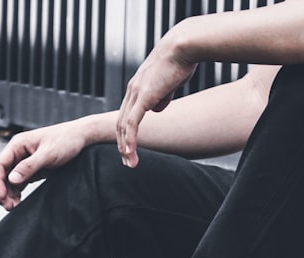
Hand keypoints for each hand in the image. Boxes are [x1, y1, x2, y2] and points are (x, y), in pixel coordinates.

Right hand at [0, 122, 88, 209]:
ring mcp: (24, 161)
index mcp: (17, 145)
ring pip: (9, 180)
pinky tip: (18, 202)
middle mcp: (17, 153)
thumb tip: (11, 179)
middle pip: (1, 174)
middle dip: (2, 190)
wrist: (80, 137)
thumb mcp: (48, 154)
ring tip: (12, 207)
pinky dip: (16, 192)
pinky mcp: (32, 169)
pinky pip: (19, 182)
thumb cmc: (65, 141)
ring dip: (8, 194)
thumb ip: (29, 166)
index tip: (2, 197)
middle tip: (8, 206)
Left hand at [116, 34, 196, 167]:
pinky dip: (130, 139)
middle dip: (123, 145)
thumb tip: (157, 109)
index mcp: (137, 88)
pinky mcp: (143, 96)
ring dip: (126, 147)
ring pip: (124, 126)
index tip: (131, 149)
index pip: (127, 115)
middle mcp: (132, 91)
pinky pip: (132, 122)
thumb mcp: (169, 84)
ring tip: (130, 163)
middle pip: (121, 123)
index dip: (127, 134)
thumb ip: (161, 97)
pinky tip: (130, 152)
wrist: (182, 47)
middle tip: (127, 162)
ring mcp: (136, 93)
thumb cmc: (180, 61)